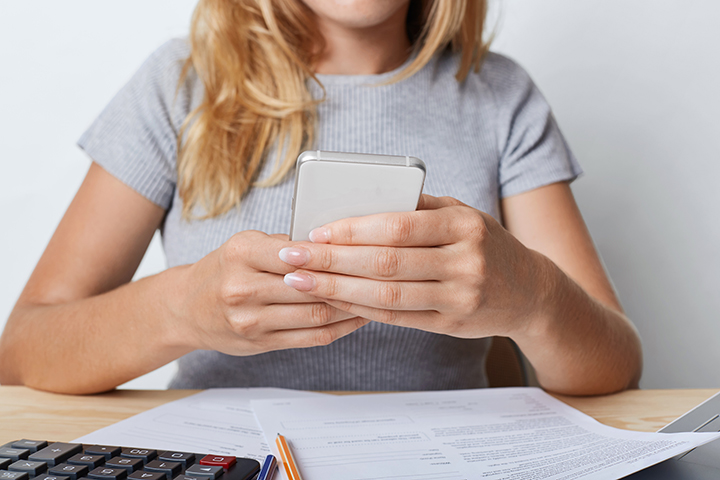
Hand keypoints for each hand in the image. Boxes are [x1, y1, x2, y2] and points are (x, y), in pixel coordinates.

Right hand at [172, 231, 368, 355]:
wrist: (186, 309)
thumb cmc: (223, 269)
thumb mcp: (244, 244)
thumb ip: (284, 243)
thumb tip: (334, 243)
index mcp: (240, 254)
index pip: (299, 252)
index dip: (334, 253)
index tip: (363, 248)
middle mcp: (242, 289)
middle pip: (311, 286)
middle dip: (349, 281)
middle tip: (383, 274)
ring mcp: (250, 321)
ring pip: (316, 315)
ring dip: (352, 307)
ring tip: (377, 296)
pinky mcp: (260, 344)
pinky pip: (311, 337)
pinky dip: (341, 328)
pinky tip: (359, 317)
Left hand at [277, 195, 550, 338]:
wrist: (530, 291)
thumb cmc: (486, 243)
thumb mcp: (462, 214)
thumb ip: (418, 207)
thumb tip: (358, 201)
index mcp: (463, 224)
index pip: (397, 226)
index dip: (352, 230)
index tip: (315, 232)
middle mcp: (465, 261)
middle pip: (386, 263)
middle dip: (332, 262)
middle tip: (292, 259)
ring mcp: (460, 296)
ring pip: (388, 295)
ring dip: (338, 291)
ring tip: (301, 283)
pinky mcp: (452, 324)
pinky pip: (399, 318)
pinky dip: (362, 310)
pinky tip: (335, 302)